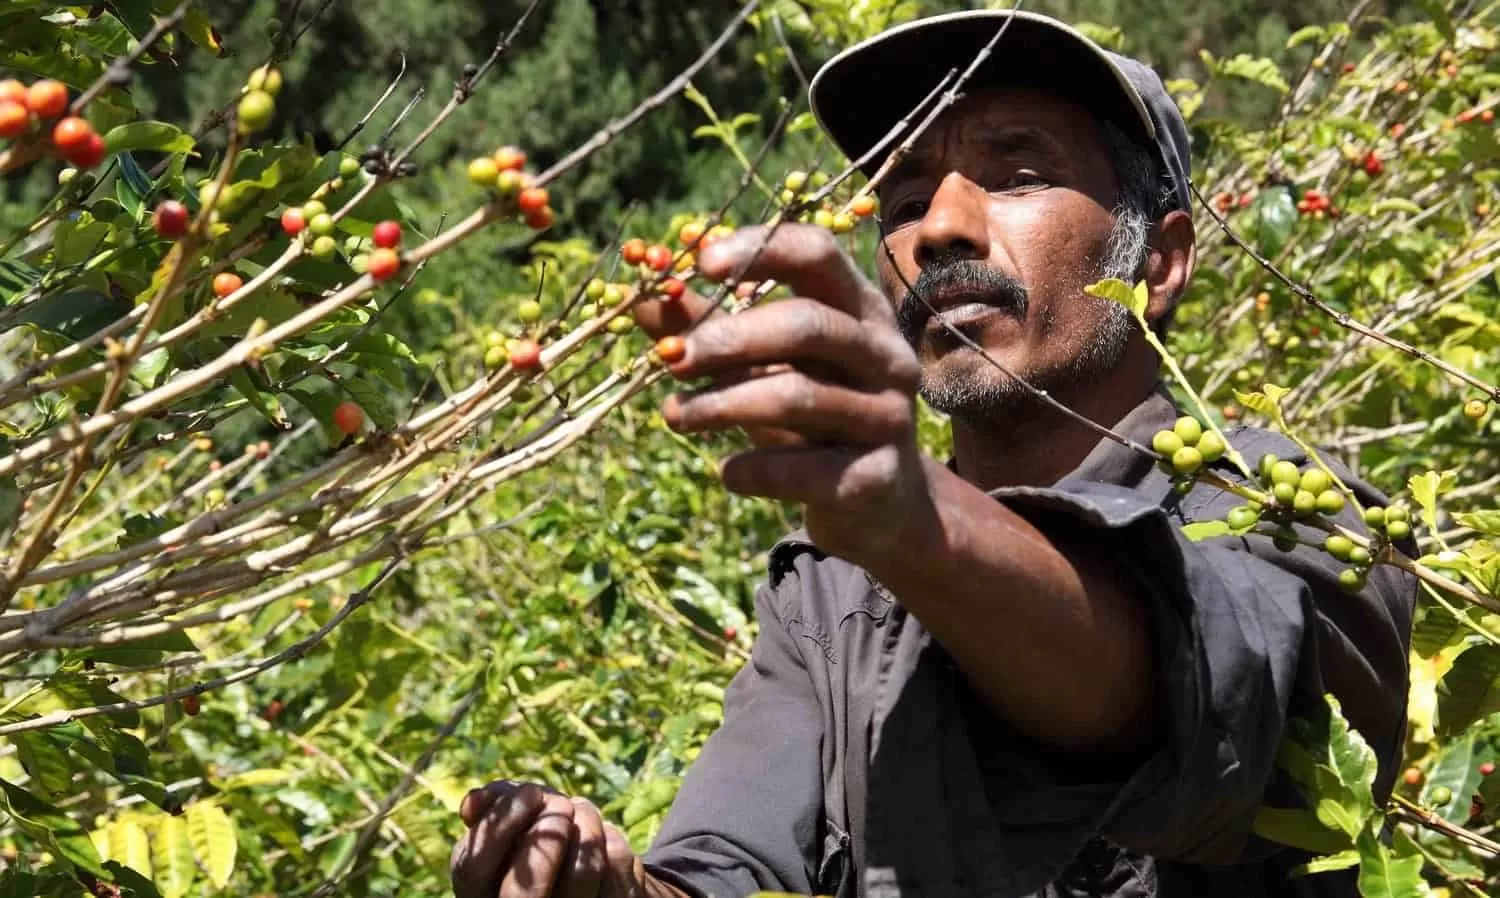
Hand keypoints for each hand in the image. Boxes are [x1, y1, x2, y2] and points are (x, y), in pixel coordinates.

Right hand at [450, 781, 656, 897]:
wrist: (595, 885)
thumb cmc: (541, 849)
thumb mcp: (509, 832)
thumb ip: (491, 813)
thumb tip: (472, 804)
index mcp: (482, 897)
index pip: (472, 868)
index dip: (500, 824)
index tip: (530, 792)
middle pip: (523, 890)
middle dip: (546, 832)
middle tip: (562, 803)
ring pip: (582, 871)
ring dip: (587, 823)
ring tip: (584, 810)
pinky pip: (617, 865)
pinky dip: (612, 837)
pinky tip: (606, 837)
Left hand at [633, 223, 934, 562]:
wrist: (875, 499)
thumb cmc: (811, 414)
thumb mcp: (765, 365)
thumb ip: (710, 329)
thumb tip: (642, 300)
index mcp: (860, 309)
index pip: (818, 254)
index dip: (760, 251)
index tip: (699, 264)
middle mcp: (885, 354)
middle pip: (806, 325)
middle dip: (729, 339)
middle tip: (672, 360)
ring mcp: (889, 415)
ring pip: (799, 396)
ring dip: (722, 405)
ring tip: (674, 417)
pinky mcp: (876, 475)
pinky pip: (803, 469)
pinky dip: (753, 470)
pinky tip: (726, 473)